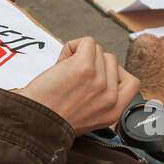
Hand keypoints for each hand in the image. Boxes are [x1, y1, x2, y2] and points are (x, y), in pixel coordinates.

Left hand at [19, 36, 139, 133]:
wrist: (32, 121)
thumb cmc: (50, 118)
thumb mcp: (88, 118)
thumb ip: (101, 99)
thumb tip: (102, 71)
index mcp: (113, 112)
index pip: (132, 83)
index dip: (116, 74)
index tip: (99, 76)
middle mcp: (110, 98)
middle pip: (112, 61)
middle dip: (93, 63)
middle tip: (73, 77)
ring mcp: (100, 81)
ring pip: (99, 50)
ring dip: (81, 55)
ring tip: (65, 72)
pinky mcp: (85, 67)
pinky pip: (88, 42)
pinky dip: (74, 46)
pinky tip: (62, 61)